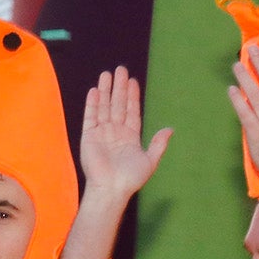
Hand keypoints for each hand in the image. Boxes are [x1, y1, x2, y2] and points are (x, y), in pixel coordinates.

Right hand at [78, 67, 172, 201]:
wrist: (111, 189)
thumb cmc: (130, 178)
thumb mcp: (150, 161)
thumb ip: (158, 144)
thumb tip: (170, 129)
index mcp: (130, 137)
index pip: (132, 111)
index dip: (132, 97)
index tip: (133, 81)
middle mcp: (116, 132)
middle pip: (118, 105)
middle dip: (119, 88)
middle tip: (121, 69)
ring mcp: (102, 133)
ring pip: (104, 107)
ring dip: (106, 91)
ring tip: (107, 74)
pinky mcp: (89, 136)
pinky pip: (91, 116)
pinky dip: (92, 104)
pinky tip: (95, 91)